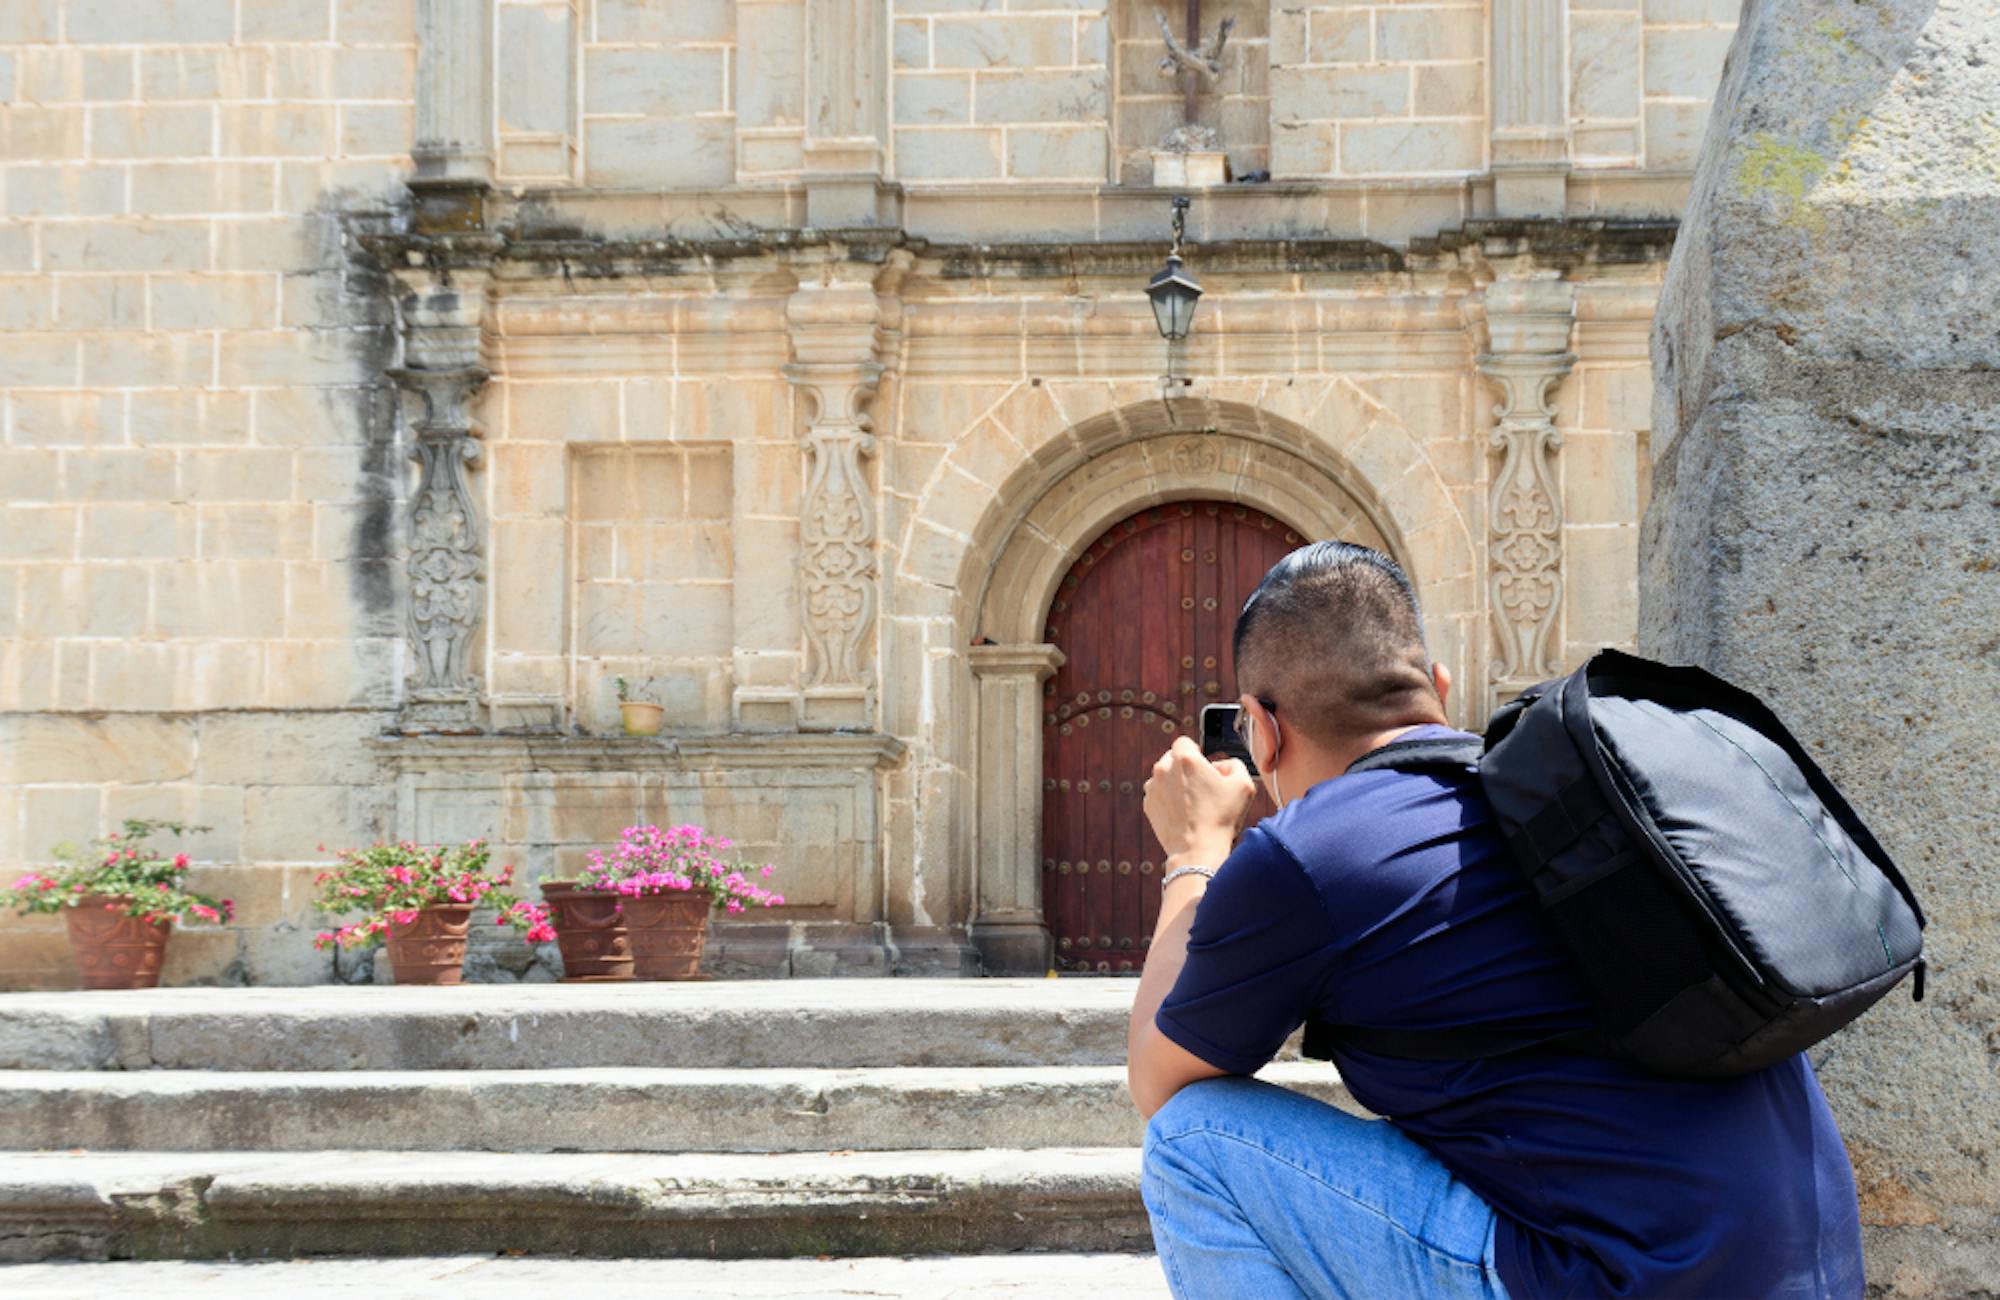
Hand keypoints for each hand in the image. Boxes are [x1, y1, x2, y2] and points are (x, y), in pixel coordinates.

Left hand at [1143, 736, 1256, 862]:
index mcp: (1185, 759)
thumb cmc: (1221, 818)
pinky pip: (1158, 794)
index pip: (1185, 742)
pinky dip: (1168, 799)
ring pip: (1164, 776)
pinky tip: (1184, 813)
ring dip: (1176, 783)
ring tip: (1193, 803)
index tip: (1204, 765)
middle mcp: (1163, 769)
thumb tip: (1222, 766)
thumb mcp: (1244, 785)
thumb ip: (1235, 764)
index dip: (1197, 752)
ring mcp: (1153, 787)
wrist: (1198, 849)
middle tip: (1202, 786)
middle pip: (1173, 758)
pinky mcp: (1148, 805)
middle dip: (1186, 767)